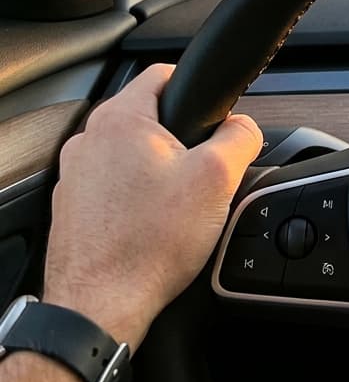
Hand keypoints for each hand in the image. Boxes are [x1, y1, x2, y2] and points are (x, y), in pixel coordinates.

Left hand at [43, 64, 262, 350]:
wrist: (100, 308)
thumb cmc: (148, 244)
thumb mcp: (219, 177)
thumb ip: (241, 136)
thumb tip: (244, 127)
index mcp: (120, 119)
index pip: (164, 73)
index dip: (198, 88)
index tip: (213, 112)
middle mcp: (88, 141)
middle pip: (150, 117)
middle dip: (182, 138)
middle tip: (202, 170)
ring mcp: (75, 176)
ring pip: (132, 154)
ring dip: (158, 169)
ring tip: (178, 204)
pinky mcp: (72, 209)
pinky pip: (115, 186)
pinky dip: (136, 198)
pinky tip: (153, 225)